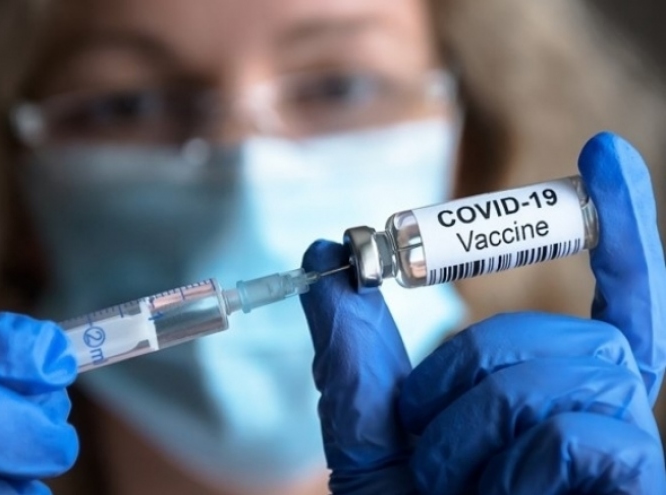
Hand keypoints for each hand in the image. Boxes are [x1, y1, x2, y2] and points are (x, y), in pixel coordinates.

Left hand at [300, 132, 665, 493]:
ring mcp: (627, 453)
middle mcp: (602, 416)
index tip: (604, 155)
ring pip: (560, 371)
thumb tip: (325, 250)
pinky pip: (585, 428)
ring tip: (462, 490)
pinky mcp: (637, 483)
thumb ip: (354, 352)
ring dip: (474, 428)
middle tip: (431, 452)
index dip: (616, 231)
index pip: (604, 301)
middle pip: (550, 333)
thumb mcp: (368, 441)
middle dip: (460, 379)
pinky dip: (518, 461)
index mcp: (549, 401)